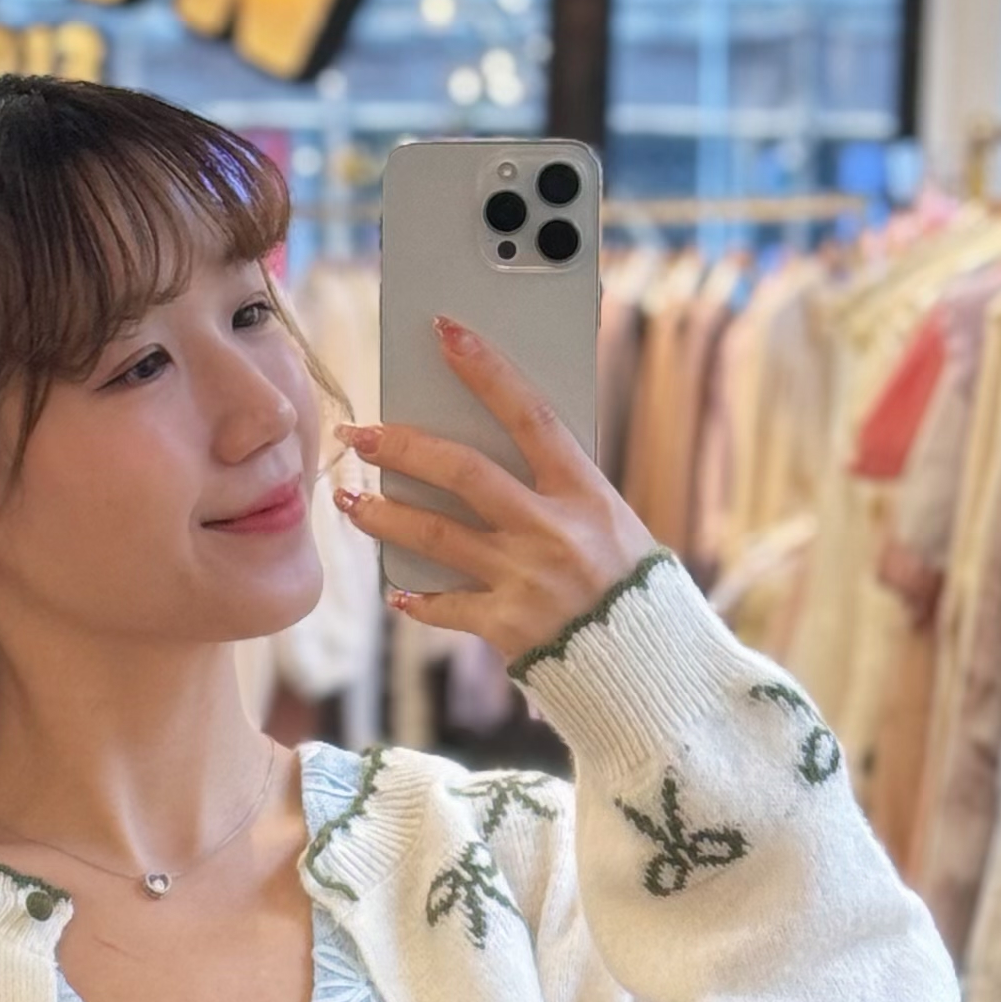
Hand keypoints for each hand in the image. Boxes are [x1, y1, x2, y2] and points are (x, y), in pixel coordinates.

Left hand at [331, 314, 658, 664]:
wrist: (652, 668)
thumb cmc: (631, 585)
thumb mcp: (610, 523)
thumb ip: (557, 491)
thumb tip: (492, 452)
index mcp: (586, 493)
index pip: (530, 415)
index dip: (487, 370)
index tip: (447, 333)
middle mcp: (553, 530)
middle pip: (463, 472)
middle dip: (403, 447)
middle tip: (360, 432)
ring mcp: (526, 579)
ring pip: (434, 535)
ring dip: (383, 515)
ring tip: (348, 502)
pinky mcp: (507, 627)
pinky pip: (445, 607)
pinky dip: (418, 601)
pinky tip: (397, 592)